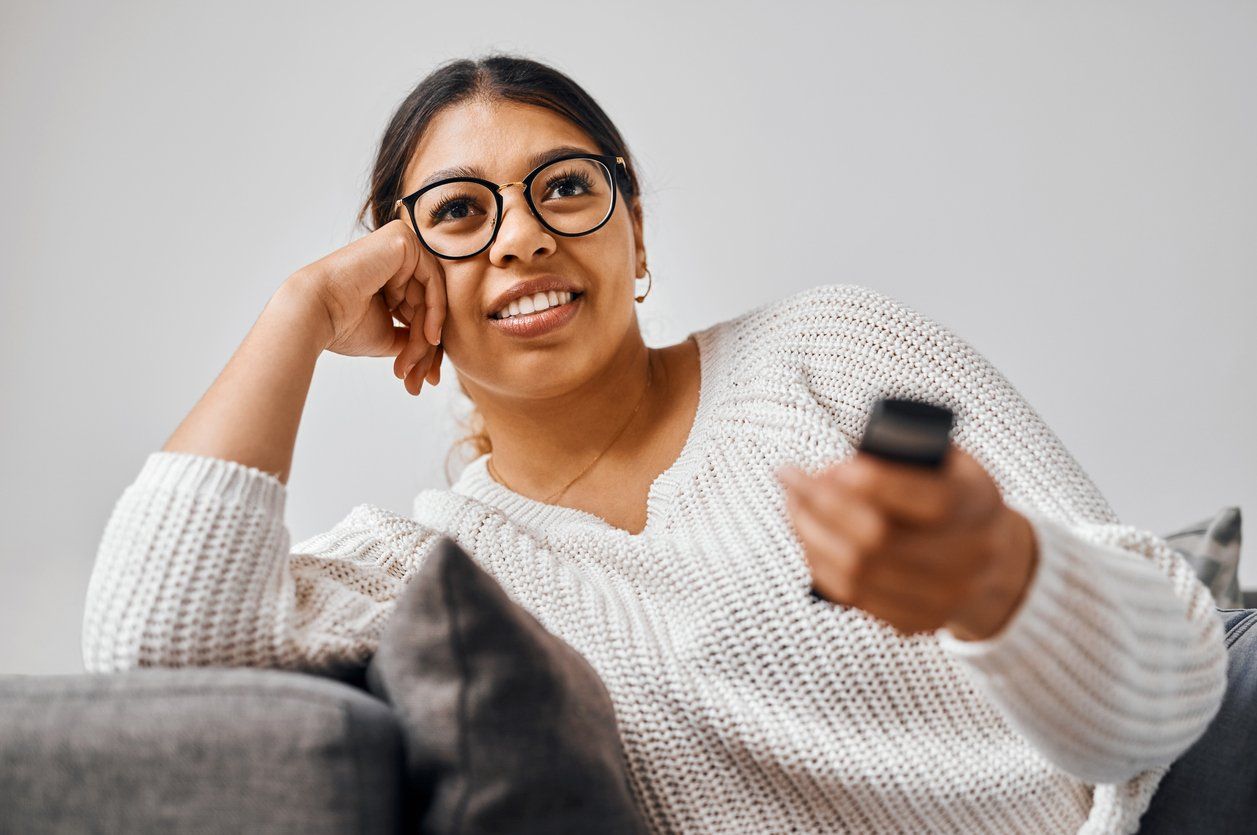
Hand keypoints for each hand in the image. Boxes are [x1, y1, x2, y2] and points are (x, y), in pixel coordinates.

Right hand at [287, 218, 446, 395]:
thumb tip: (436, 348)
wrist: (314, 314)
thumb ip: (414, 335)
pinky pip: (433, 279)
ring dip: (426, 336)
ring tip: (411, 362)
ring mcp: (399, 244)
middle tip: (423, 378)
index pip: (422, 309)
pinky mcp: (402, 240)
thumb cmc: (342, 326)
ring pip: (432, 296)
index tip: (428, 378)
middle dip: (428, 346)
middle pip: (429, 304)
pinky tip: (429, 337)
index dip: (428, 345)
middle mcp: (394, 257)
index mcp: (388, 276)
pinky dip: (435, 311)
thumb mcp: (389, 335)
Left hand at [777, 445, 1037, 638]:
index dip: (875, 485)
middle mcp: (970, 557)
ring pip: (857, 572)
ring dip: (811, 534)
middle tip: (791, 477)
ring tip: (792, 502)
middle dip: (822, 505)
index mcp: (979, 505)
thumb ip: (907, 453)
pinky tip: (807, 535)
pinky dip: (820, 563)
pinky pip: (854, 596)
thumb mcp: (948, 462)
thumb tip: (841, 469)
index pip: (931, 502)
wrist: (992, 561)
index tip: (831, 467)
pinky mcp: (918, 621)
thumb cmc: (954, 496)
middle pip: (879, 540)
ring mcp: (945, 596)